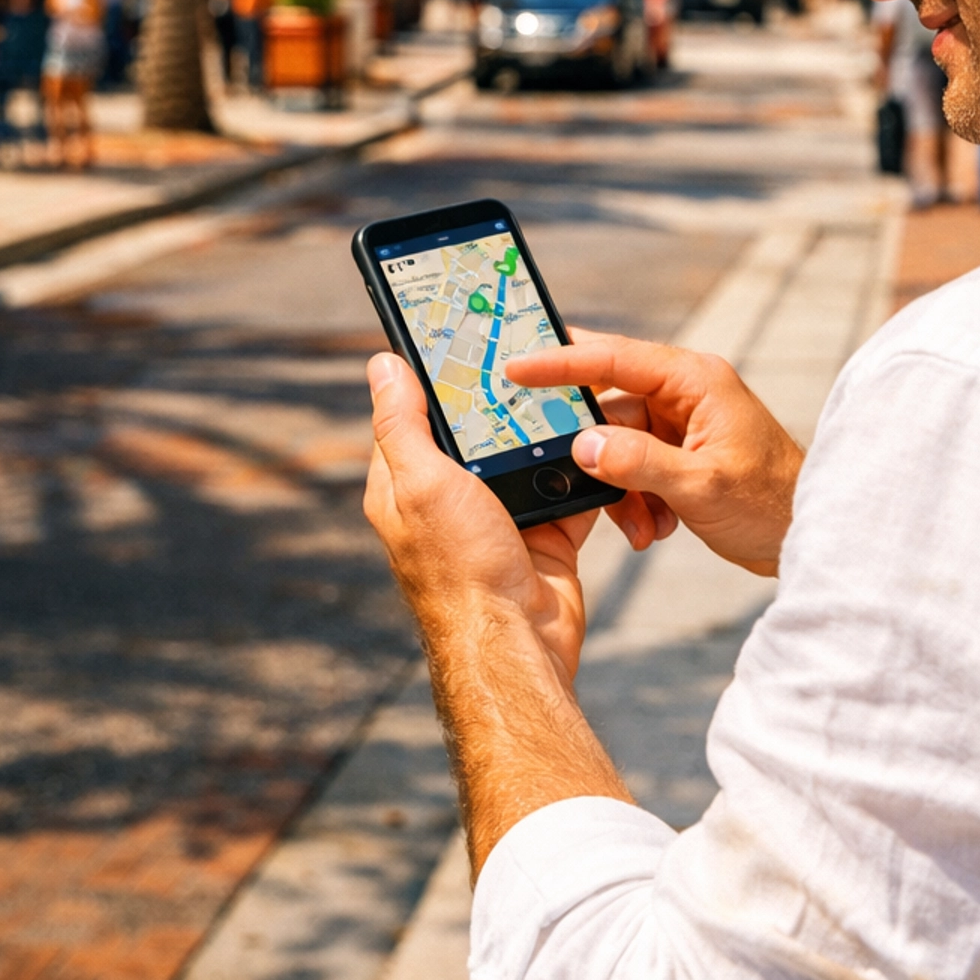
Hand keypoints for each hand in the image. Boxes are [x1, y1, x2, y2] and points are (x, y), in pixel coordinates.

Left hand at [363, 352, 598, 684]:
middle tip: (530, 353)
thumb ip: (402, 423)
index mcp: (406, 485)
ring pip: (528, 452)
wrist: (517, 644)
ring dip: (549, 430)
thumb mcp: (422, 482)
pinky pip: (567, 484)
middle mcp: (449, 499)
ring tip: (572, 388)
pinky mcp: (544, 531)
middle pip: (480, 428)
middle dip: (504, 397)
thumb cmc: (459, 568)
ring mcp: (499, 516)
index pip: (415, 413)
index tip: (461, 335)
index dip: (434, 376)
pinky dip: (582, 468)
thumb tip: (382, 364)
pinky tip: (596, 438)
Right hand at [505, 331, 802, 575]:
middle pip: (610, 406)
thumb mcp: (700, 485)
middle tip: (573, 479)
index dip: (560, 362)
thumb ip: (638, 463)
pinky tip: (656, 527)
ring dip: (620, 489)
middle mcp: (686, 392)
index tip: (515, 367)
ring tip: (642, 525)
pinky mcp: (682, 453)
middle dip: (596, 454)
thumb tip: (583, 446)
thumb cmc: (771, 503)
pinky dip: (636, 499)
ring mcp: (684, 423)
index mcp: (695, 380)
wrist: (810, 536)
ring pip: (619, 444)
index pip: (614, 358)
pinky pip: (635, 466)